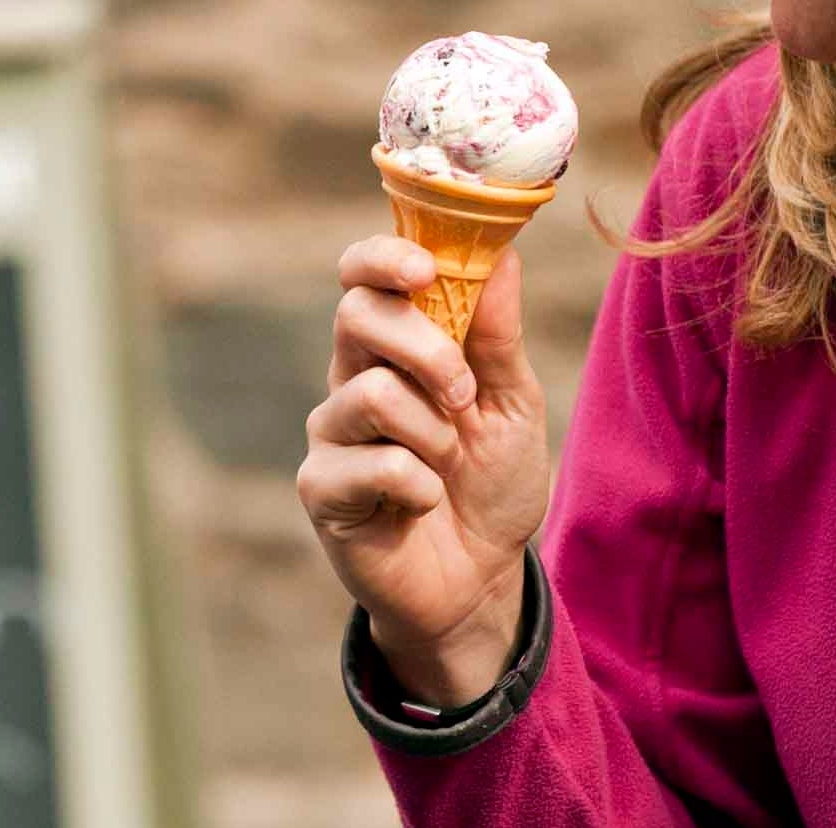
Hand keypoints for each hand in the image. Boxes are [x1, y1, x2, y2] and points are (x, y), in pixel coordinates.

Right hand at [297, 237, 551, 706]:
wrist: (481, 580)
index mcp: (393, 345)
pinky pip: (373, 465)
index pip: (362, 274)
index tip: (425, 270)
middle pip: (357, 316)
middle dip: (425, 348)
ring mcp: (332, 433)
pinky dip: (419, 485)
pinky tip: (425, 503)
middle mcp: (351, 377)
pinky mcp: (323, 489)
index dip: (383, 257)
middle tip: (465, 394)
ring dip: (433, 431)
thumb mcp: (513, 403)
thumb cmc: (491, 483)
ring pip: (372, 393)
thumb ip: (498, 335)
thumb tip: (504, 254)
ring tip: (449, 462)